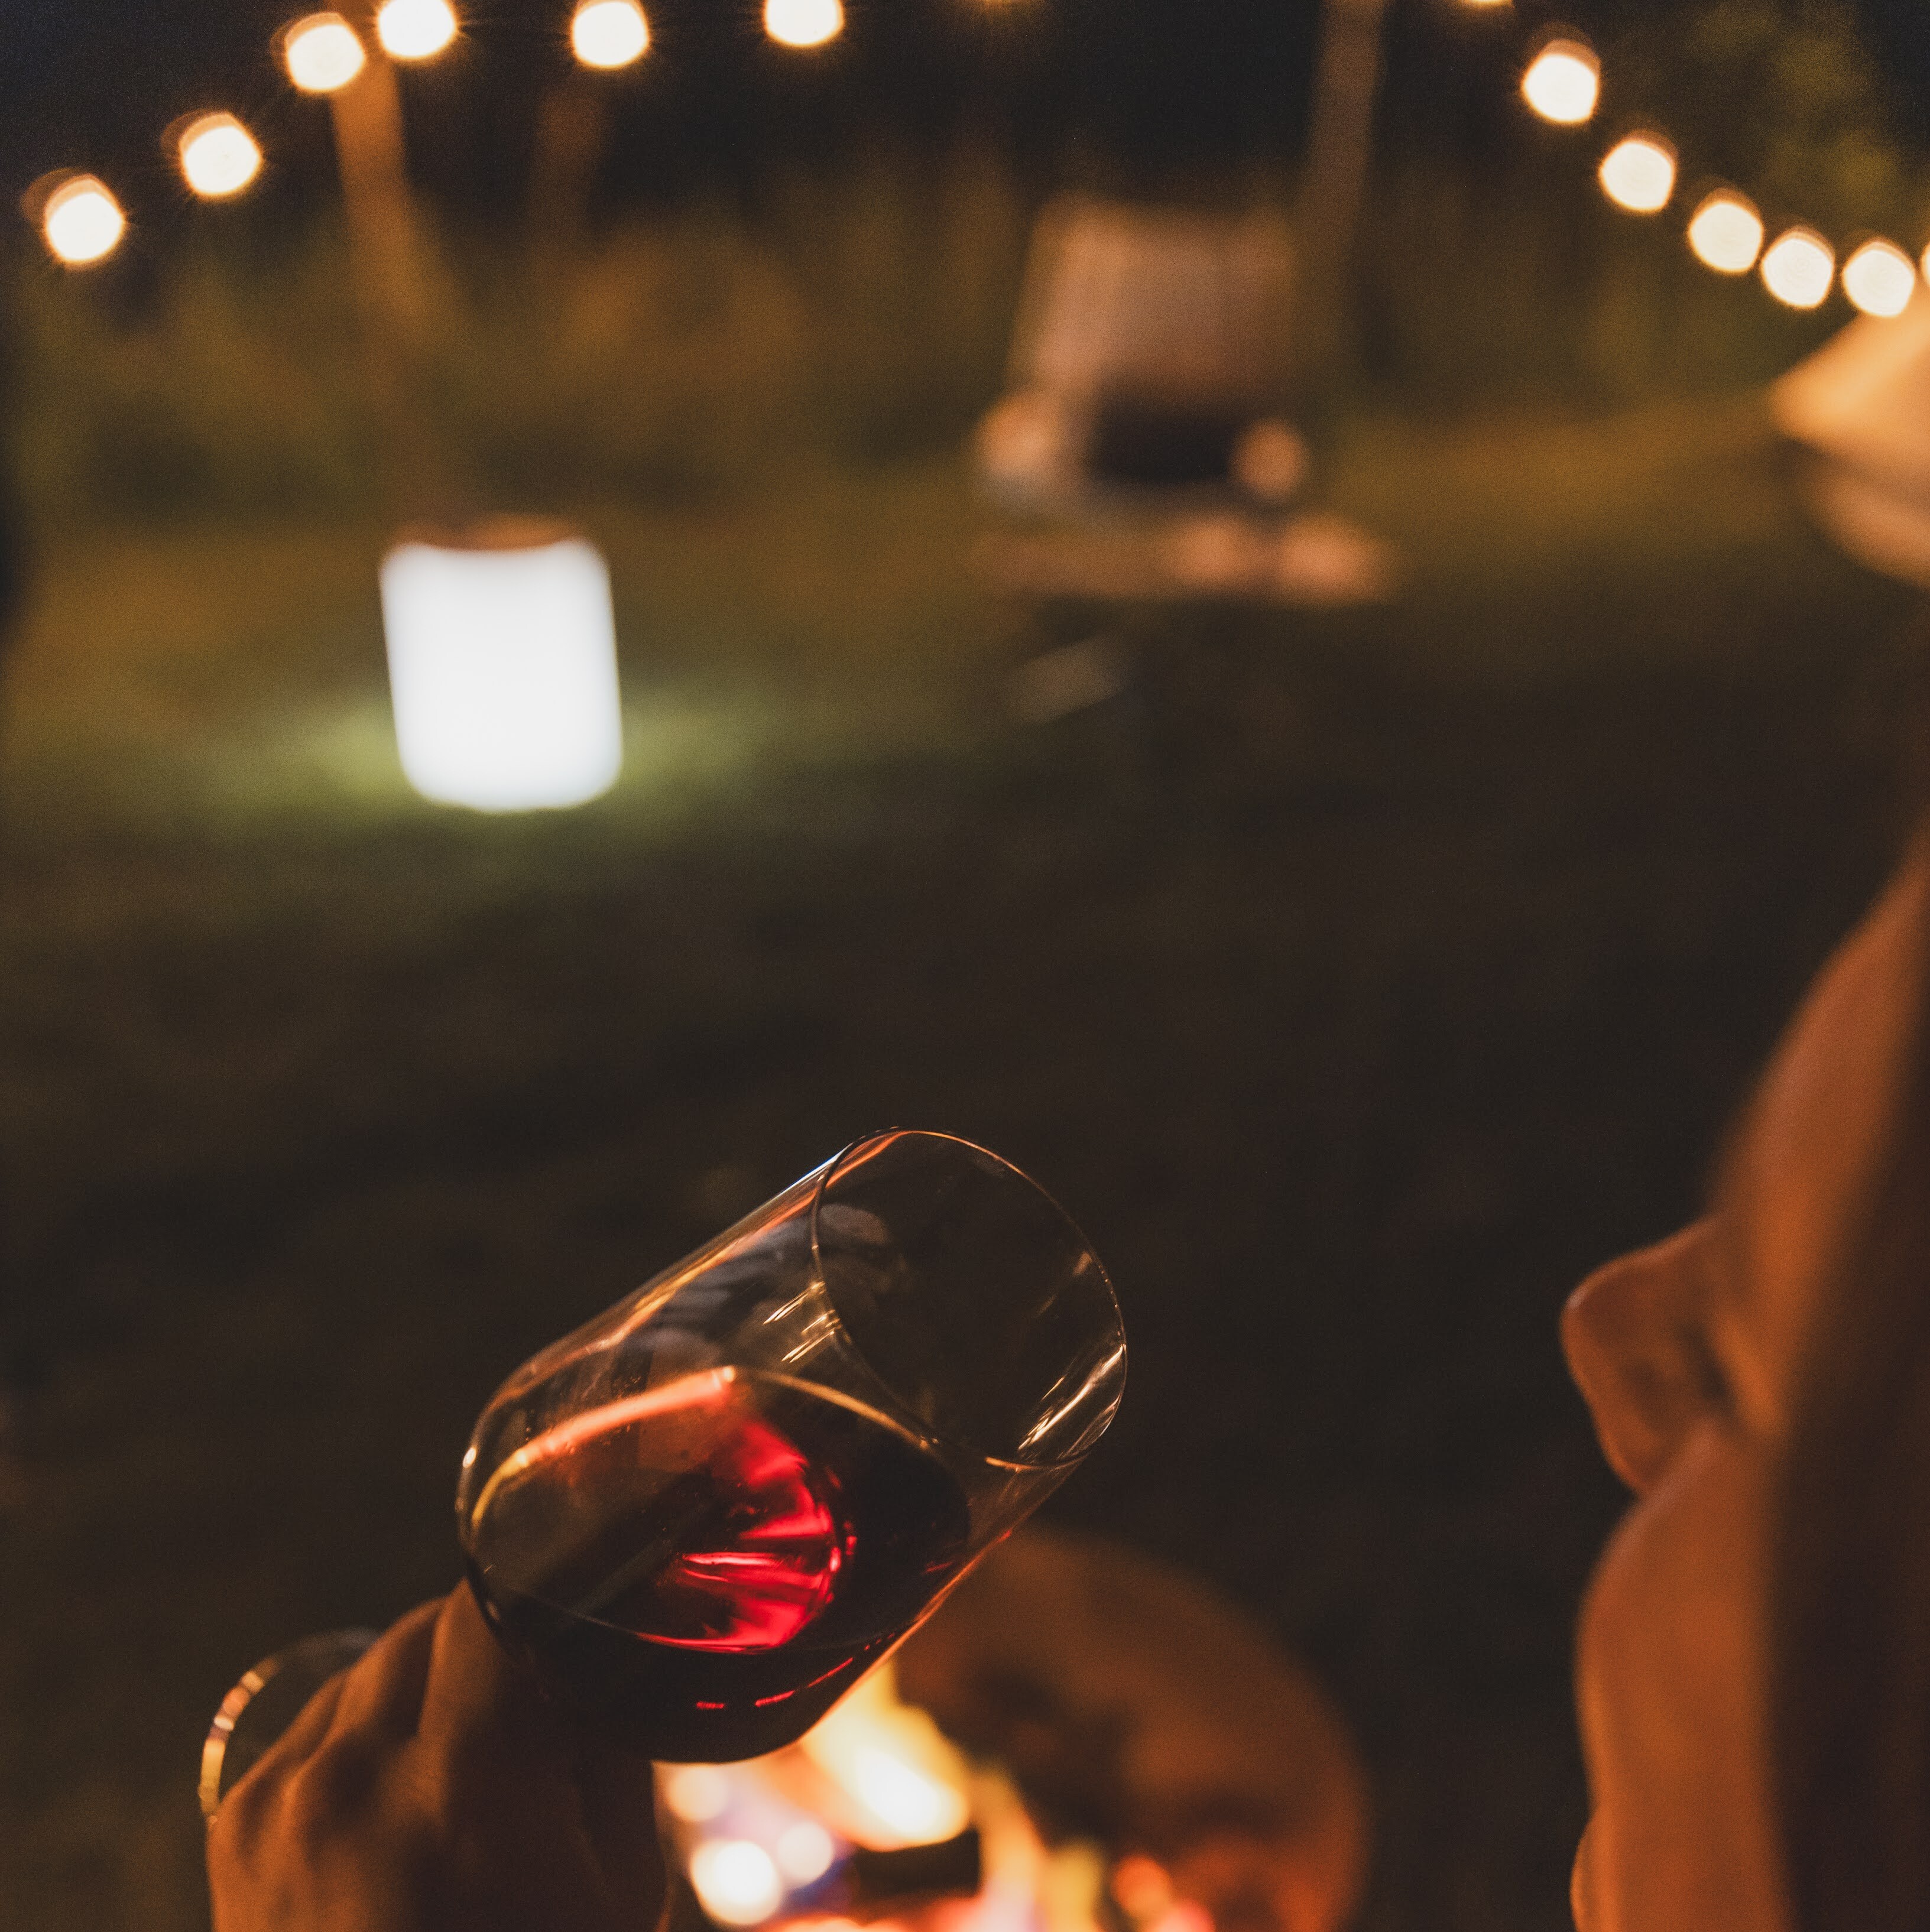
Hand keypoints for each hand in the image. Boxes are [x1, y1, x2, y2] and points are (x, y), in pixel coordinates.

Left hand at [208, 1588, 665, 1931]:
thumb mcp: (614, 1890)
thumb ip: (609, 1749)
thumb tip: (605, 1647)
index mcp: (460, 1791)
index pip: (495, 1605)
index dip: (549, 1583)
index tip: (591, 1579)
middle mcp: (352, 1780)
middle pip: (436, 1622)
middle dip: (499, 1642)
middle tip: (546, 1696)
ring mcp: (277, 1802)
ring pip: (378, 1660)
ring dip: (435, 1680)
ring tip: (477, 1764)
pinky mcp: (235, 1825)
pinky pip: (323, 1720)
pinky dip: (375, 1729)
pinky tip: (412, 1795)